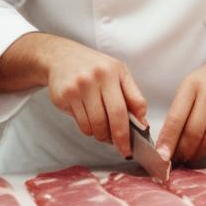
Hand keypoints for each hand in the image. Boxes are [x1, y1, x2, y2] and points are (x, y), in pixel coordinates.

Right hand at [42, 36, 147, 157]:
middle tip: (118, 145)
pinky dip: (87, 128)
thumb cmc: (96, 67)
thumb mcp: (119, 73)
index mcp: (112, 72)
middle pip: (107, 120)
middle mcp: (94, 78)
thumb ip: (134, 96)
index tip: (128, 148)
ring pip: (92, 126)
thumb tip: (143, 123)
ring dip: (100, 134)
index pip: (122, 109)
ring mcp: (76, 88)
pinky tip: (89, 117)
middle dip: (114, 139)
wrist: (62, 57)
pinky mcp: (63, 97)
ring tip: (103, 127)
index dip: (126, 133)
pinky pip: (80, 124)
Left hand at [155, 46, 205, 162]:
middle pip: (193, 133)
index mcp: (192, 85)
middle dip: (183, 151)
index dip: (168, 141)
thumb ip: (180, 109)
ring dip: (197, 153)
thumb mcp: (191, 84)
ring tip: (190, 155)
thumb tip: (168, 141)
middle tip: (177, 159)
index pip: (176, 119)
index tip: (162, 156)